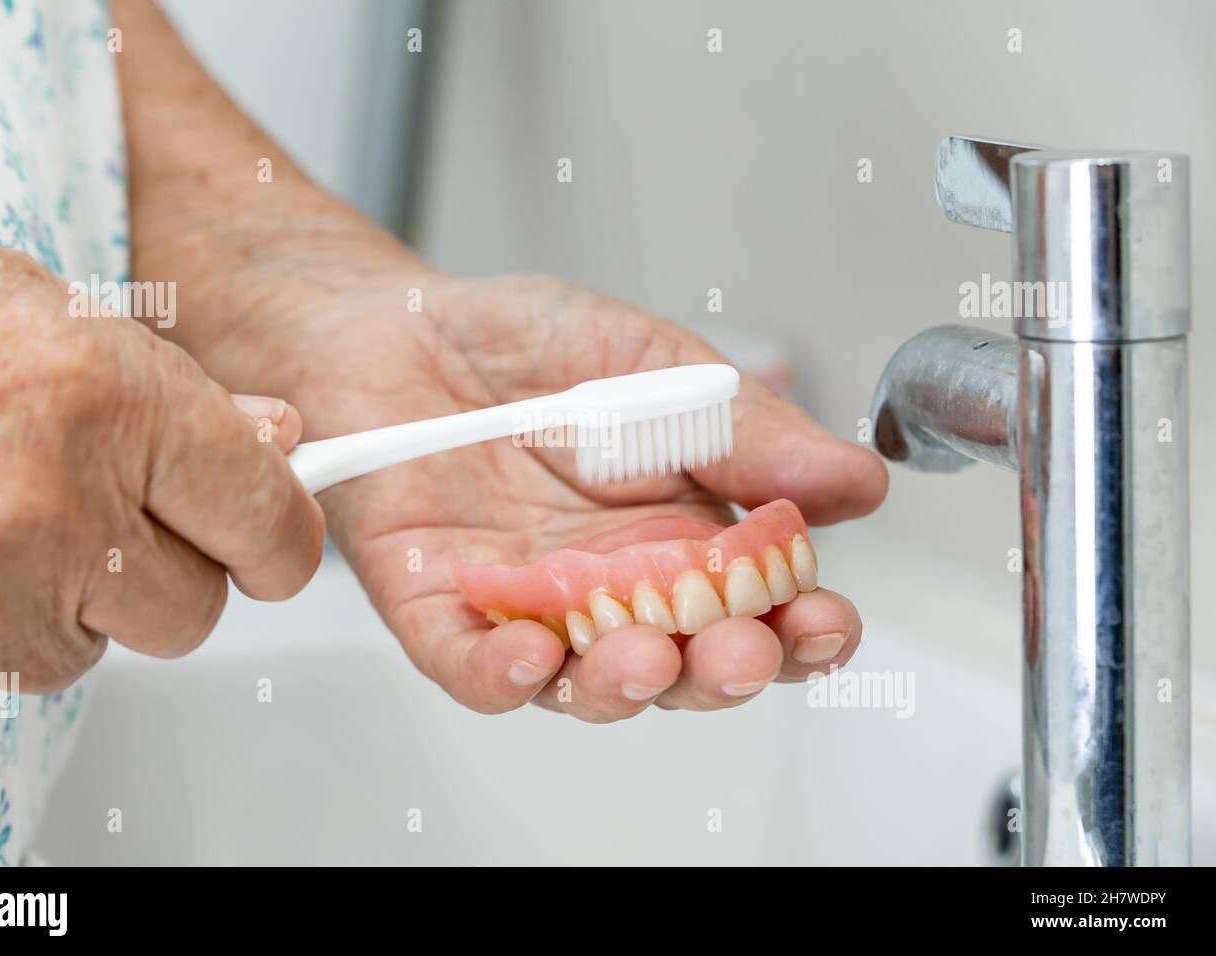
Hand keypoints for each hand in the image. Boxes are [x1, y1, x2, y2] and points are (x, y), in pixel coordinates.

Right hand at [0, 236, 324, 690]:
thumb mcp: (62, 320)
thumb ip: (185, 398)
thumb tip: (279, 445)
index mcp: (110, 396)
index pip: (267, 518)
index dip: (281, 540)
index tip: (276, 545)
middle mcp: (58, 498)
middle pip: (196, 607)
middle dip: (166, 569)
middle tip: (103, 511)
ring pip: (108, 645)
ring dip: (80, 600)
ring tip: (0, 514)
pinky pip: (26, 667)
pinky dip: (7, 625)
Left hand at [198, 261, 886, 721]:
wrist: (403, 326)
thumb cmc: (527, 345)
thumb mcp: (655, 366)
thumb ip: (747, 430)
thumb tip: (863, 485)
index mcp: (677, 534)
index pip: (756, 606)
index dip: (798, 629)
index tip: (823, 623)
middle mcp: (609, 587)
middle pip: (682, 664)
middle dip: (720, 672)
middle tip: (742, 652)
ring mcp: (524, 604)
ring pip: (583, 682)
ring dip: (620, 686)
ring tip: (643, 658)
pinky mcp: (436, 606)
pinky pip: (468, 663)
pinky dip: (499, 675)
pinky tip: (529, 658)